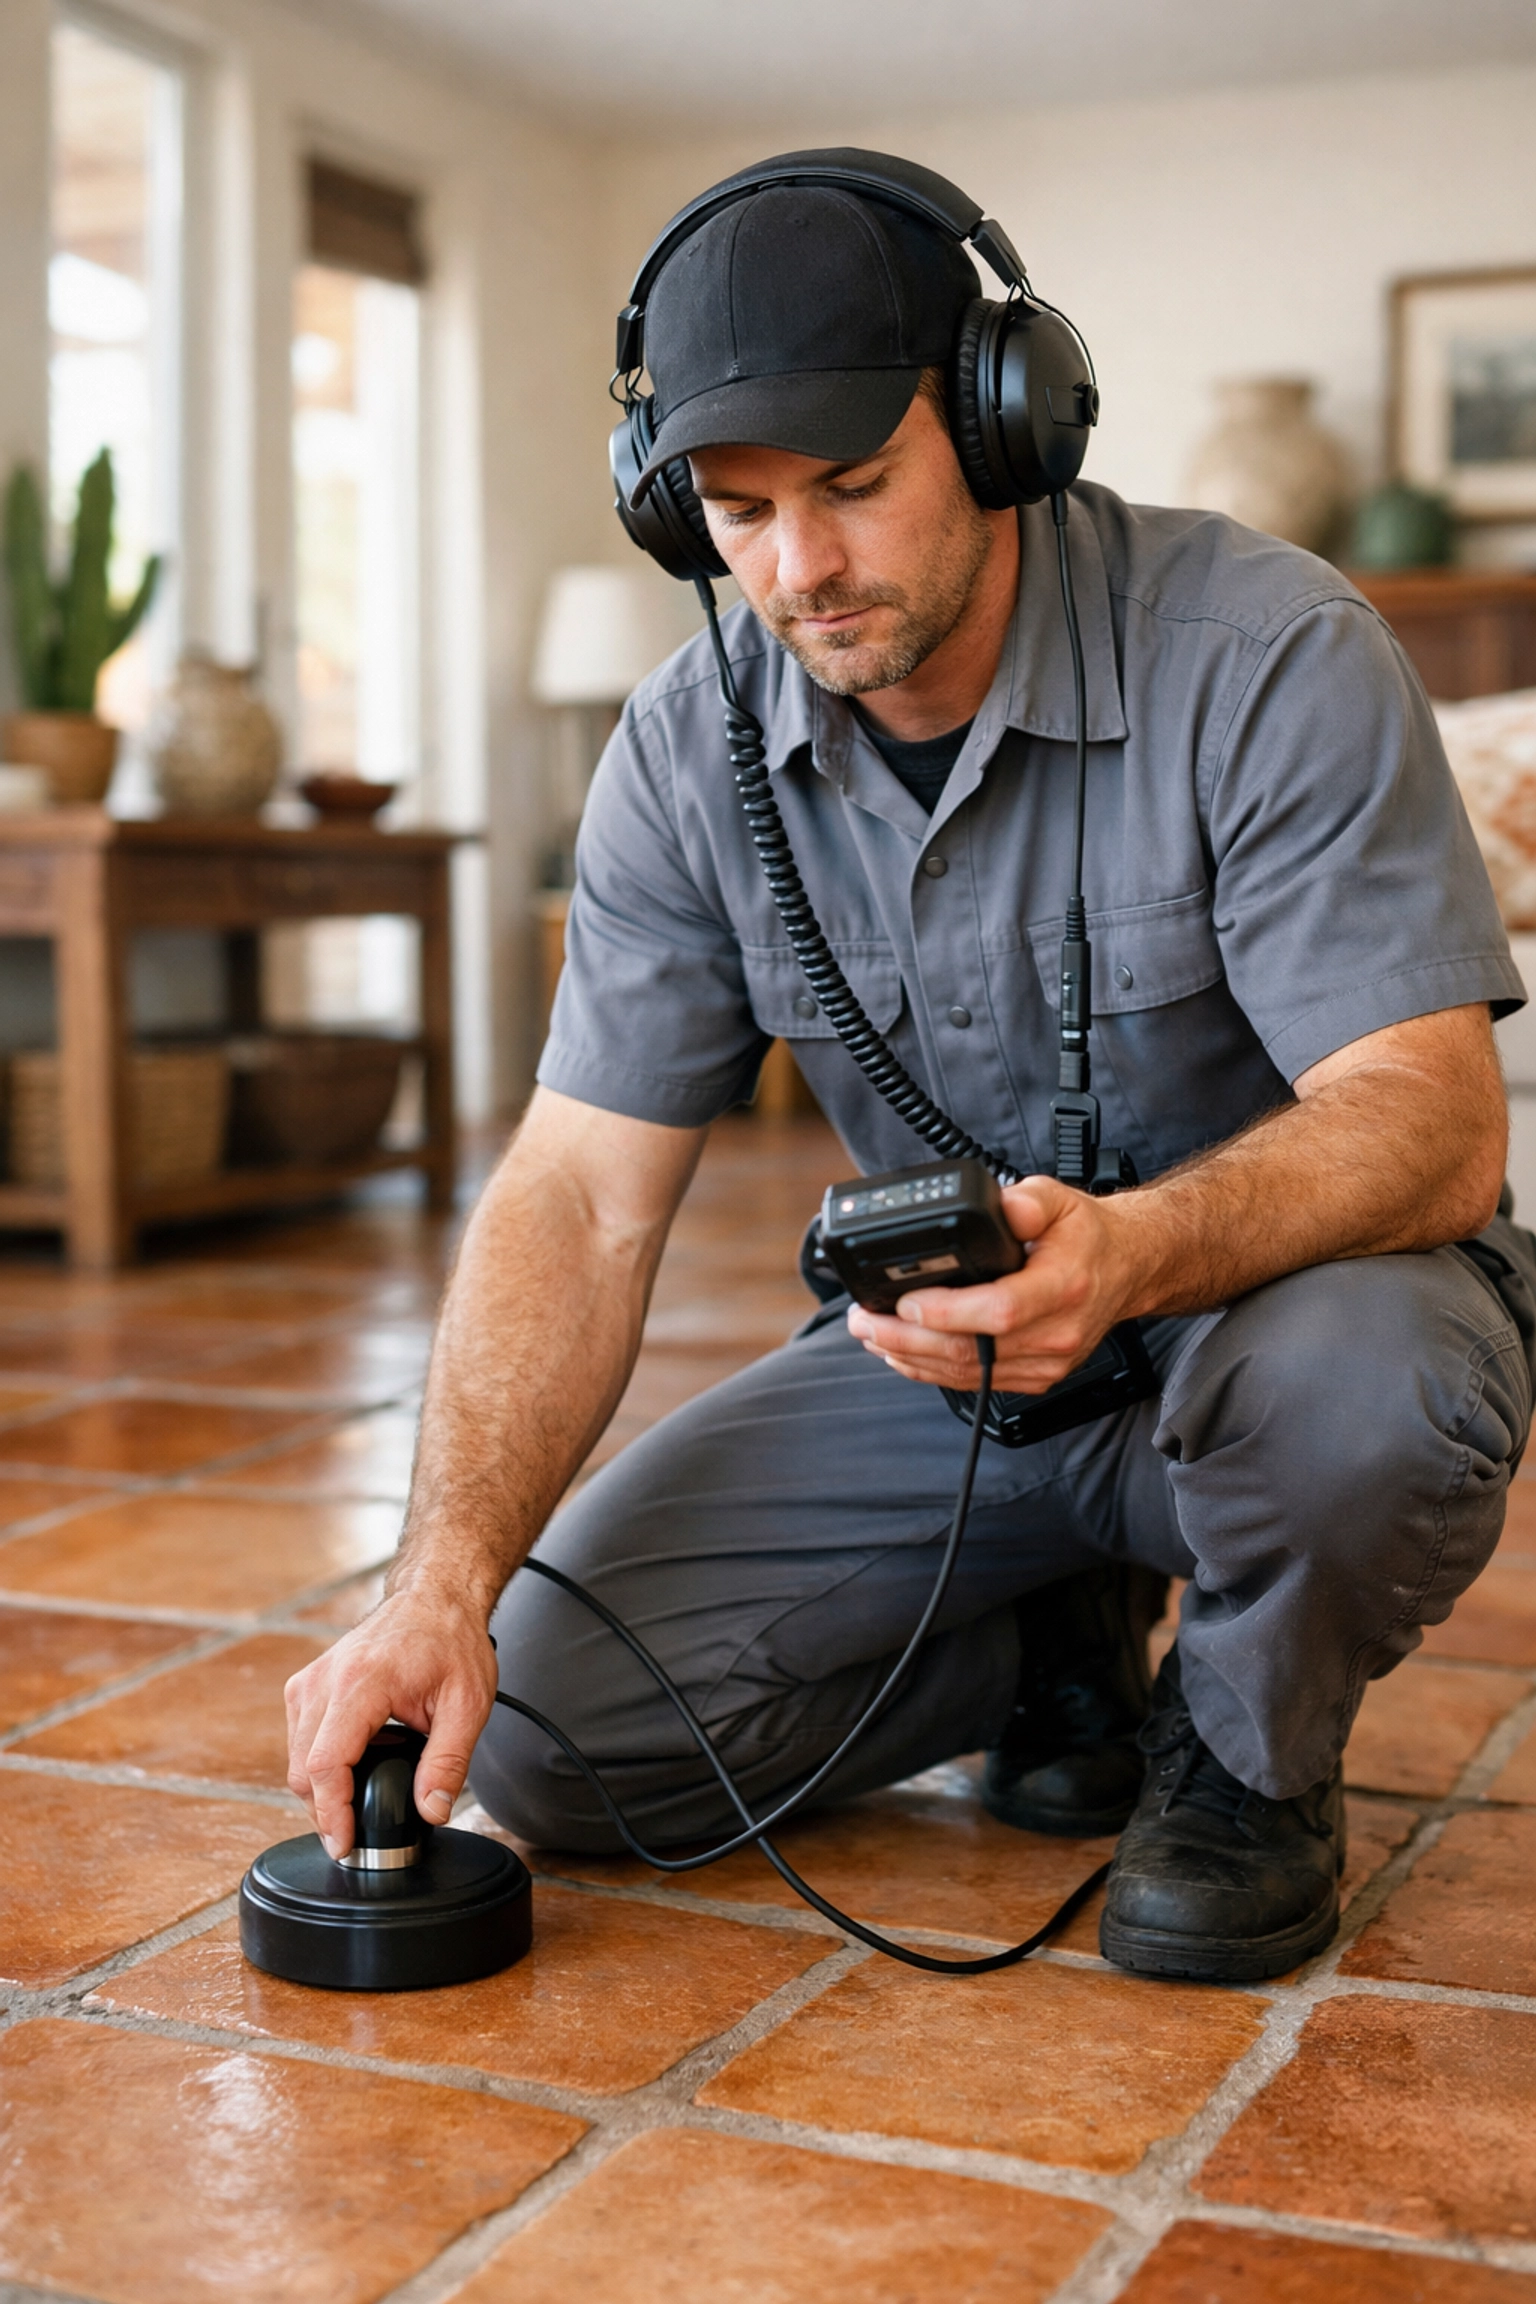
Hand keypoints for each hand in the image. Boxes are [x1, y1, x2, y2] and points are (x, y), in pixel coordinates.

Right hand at [284, 1588, 499, 1858]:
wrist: (434, 1596)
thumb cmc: (452, 1640)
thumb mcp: (468, 1704)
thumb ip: (448, 1762)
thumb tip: (432, 1811)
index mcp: (362, 1682)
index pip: (327, 1763)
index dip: (331, 1814)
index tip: (344, 1845)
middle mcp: (325, 1679)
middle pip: (303, 1768)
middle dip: (325, 1811)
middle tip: (358, 1838)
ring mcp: (310, 1679)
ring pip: (296, 1758)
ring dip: (321, 1790)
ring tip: (358, 1807)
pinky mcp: (307, 1684)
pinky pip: (300, 1739)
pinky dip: (319, 1765)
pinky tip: (352, 1771)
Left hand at [846, 1175, 1139, 1392]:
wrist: (1126, 1270)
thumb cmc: (1087, 1237)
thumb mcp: (1060, 1199)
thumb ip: (1027, 1200)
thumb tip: (998, 1206)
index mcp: (1064, 1287)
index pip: (1000, 1311)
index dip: (947, 1311)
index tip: (905, 1300)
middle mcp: (1057, 1334)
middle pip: (972, 1350)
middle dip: (907, 1337)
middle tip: (863, 1319)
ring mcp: (1046, 1363)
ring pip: (967, 1374)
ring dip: (910, 1356)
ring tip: (870, 1333)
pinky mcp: (1034, 1377)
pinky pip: (975, 1384)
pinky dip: (931, 1370)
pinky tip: (902, 1353)